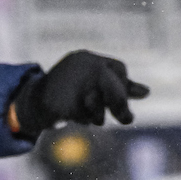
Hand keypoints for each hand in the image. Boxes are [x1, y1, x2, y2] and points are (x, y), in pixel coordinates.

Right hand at [11, 51, 149, 139]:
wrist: (33, 102)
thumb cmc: (71, 93)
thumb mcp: (96, 86)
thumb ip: (121, 88)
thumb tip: (147, 92)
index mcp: (88, 58)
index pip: (118, 68)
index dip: (123, 84)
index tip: (120, 98)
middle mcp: (80, 66)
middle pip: (111, 84)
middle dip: (120, 103)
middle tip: (128, 120)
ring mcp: (69, 83)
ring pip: (98, 104)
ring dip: (97, 116)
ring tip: (89, 115)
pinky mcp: (61, 102)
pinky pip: (83, 116)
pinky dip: (84, 120)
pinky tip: (76, 118)